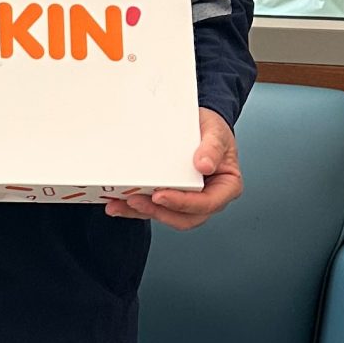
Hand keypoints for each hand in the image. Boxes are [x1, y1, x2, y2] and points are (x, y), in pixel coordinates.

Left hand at [105, 108, 242, 229]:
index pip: (206, 204)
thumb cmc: (212, 131)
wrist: (200, 124)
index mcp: (225, 187)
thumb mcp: (217, 132)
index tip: (162, 195)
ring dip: (142, 212)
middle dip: (159, 212)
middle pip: (185, 218)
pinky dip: (134, 208)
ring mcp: (188, 201)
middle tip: (137, 200)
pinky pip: (153, 208)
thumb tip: (205, 165)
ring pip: (166, 216)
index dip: (183, 204)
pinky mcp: (169, 198)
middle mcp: (207, 199)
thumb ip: (213, 147)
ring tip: (120, 204)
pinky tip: (118, 204)